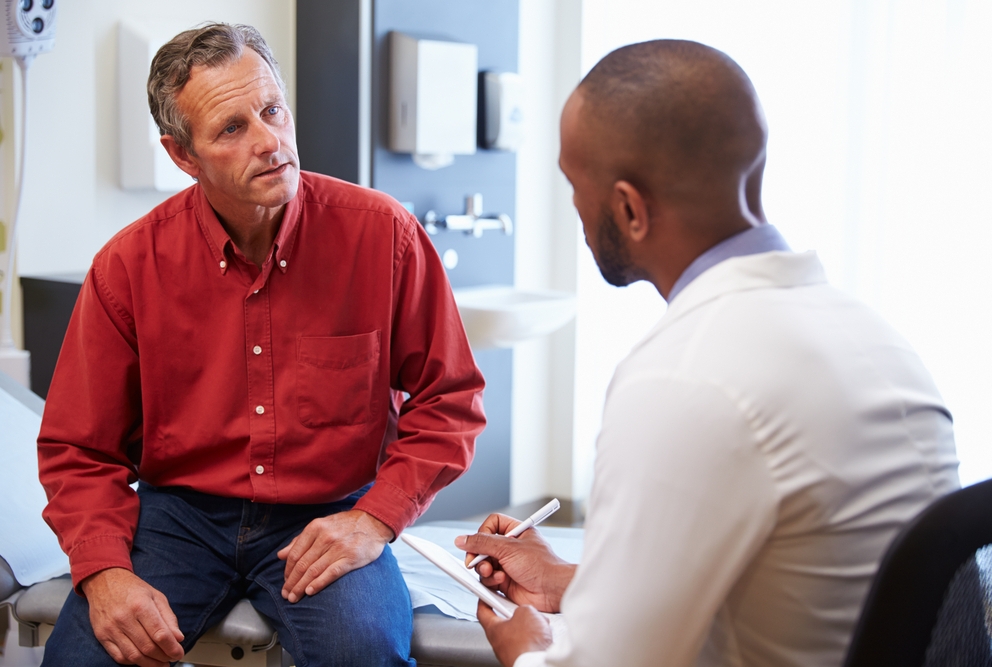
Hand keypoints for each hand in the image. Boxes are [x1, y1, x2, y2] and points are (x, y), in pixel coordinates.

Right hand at [79, 567, 184, 666]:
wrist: (104, 582)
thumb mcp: (156, 596)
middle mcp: (124, 618)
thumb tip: (178, 638)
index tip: (179, 653)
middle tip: (171, 659)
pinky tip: (143, 660)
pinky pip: (119, 656)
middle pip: (147, 647)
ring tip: (160, 664)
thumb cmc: (133, 589)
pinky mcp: (102, 636)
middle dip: (163, 657)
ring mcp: (111, 629)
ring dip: (150, 664)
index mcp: (141, 605)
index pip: (159, 633)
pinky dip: (133, 662)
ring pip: (133, 655)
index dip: (171, 647)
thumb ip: (168, 618)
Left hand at [278, 509, 393, 602]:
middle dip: (292, 582)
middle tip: (286, 595)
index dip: (287, 570)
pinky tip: (310, 592)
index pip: (295, 553)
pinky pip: (331, 573)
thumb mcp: (322, 526)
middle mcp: (325, 537)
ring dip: (301, 586)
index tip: (285, 581)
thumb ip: (300, 540)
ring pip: (314, 570)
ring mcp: (338, 548)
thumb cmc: (346, 525)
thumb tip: (280, 555)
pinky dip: (319, 583)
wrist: (374, 521)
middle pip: (303, 564)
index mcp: (315, 528)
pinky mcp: (350, 558)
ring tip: (294, 597)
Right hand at [455, 513, 575, 611]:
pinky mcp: (505, 583)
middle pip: (483, 547)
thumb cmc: (541, 565)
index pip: (492, 524)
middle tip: (475, 561)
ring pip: (483, 565)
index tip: (479, 541)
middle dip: (478, 555)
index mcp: (516, 533)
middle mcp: (511, 549)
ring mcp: (507, 566)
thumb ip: (482, 543)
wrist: (552, 590)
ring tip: (492, 572)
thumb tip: (462, 539)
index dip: (483, 532)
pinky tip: (500, 581)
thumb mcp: (508, 548)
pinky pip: (488, 581)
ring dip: (484, 570)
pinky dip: (491, 581)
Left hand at [477, 600, 552, 666]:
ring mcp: (510, 653)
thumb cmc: (527, 643)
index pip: (483, 612)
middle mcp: (499, 643)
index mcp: (493, 630)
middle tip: (523, 610)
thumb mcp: (526, 611)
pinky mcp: (521, 659)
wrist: (537, 664)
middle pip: (504, 624)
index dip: (485, 601)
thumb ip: (522, 608)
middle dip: (516, 615)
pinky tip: (543, 638)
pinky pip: (527, 645)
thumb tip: (527, 611)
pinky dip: (535, 640)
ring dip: (528, 628)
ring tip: (538, 625)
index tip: (486, 596)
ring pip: (518, 635)